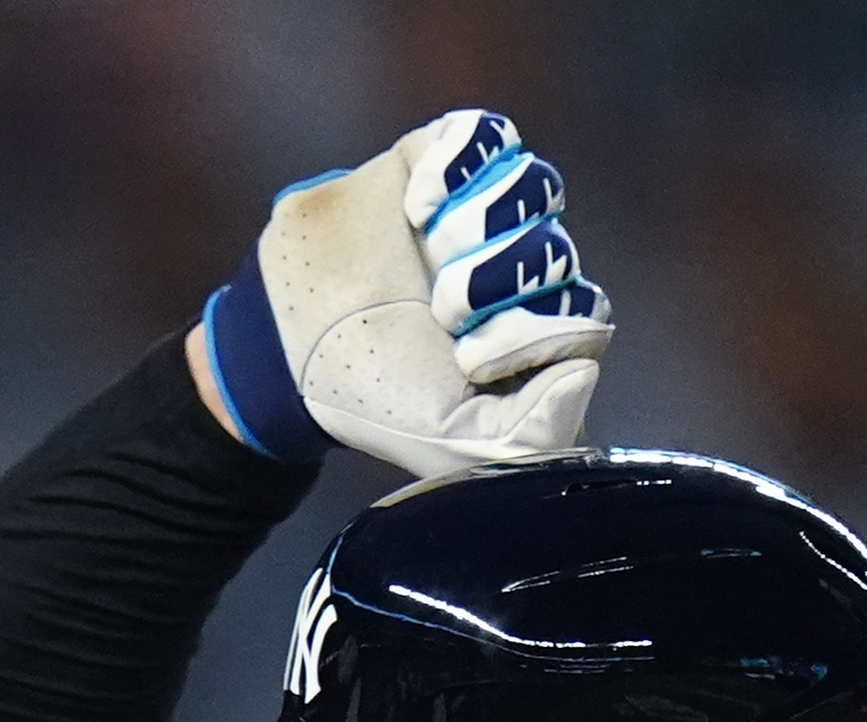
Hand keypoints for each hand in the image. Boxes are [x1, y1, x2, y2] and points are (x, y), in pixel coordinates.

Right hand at [207, 108, 609, 479]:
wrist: (284, 347)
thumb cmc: (370, 394)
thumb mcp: (450, 440)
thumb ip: (530, 433)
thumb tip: (581, 374)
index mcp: (532, 332)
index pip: (582, 315)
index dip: (535, 332)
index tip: (469, 359)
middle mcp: (519, 266)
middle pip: (556, 250)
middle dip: (496, 283)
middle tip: (441, 313)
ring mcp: (484, 210)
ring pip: (533, 187)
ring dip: (479, 225)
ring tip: (430, 252)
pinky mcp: (442, 162)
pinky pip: (488, 135)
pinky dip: (460, 166)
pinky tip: (419, 207)